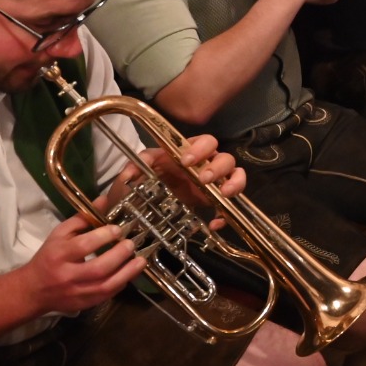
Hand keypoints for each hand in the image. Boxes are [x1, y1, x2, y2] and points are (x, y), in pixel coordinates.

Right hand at [13, 213, 141, 315]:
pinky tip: (129, 274)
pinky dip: (120, 284)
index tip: (117, 229)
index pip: (83, 246)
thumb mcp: (59, 234)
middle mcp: (67, 275)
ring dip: (127, 273)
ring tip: (141, 261)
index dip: (103, 236)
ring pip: (105, 286)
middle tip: (131, 244)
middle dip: (119, 255)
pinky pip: (106, 296)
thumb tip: (105, 199)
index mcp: (59, 255)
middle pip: (98, 268)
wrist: (34, 290)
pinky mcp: (83, 304)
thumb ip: (82, 218)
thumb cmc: (49, 257)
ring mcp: (76, 293)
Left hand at [119, 135, 246, 212]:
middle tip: (204, 179)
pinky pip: (228, 206)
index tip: (186, 161)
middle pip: (225, 157)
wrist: (143, 206)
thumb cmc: (145, 181)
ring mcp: (214, 183)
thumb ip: (136, 166)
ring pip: (236, 174)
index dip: (200, 149)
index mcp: (191, 153)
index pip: (205, 142)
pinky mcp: (214, 203)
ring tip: (224, 193)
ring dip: (233, 182)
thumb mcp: (139, 171)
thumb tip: (130, 172)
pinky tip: (215, 223)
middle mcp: (206, 165)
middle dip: (217, 167)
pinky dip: (225, 215)